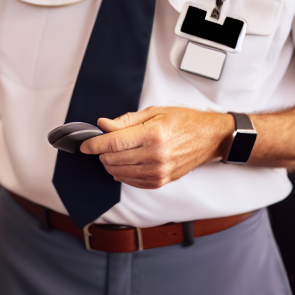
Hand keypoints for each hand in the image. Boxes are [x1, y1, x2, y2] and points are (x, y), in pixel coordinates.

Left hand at [79, 107, 230, 188]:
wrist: (209, 138)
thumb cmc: (184, 122)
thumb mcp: (154, 112)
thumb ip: (126, 121)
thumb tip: (103, 125)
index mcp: (153, 135)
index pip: (113, 143)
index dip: (94, 144)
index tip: (85, 144)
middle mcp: (155, 156)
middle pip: (113, 159)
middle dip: (102, 152)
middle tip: (103, 144)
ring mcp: (158, 172)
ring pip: (119, 173)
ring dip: (111, 163)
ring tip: (114, 152)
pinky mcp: (161, 181)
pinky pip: (131, 181)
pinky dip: (122, 173)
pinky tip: (125, 163)